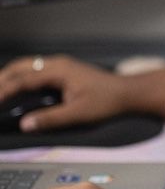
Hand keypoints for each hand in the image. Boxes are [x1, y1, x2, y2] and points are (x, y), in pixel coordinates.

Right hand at [0, 55, 127, 130]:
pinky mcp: (63, 71)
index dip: (4, 91)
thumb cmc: (106, 102)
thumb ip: (51, 119)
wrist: (127, 93)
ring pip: (27, 66)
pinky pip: (35, 70)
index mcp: (59, 71)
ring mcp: (60, 65)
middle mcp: (57, 64)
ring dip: (10, 77)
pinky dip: (21, 78)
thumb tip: (25, 124)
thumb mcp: (78, 114)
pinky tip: (16, 89)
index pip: (23, 80)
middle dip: (2, 79)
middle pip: (20, 67)